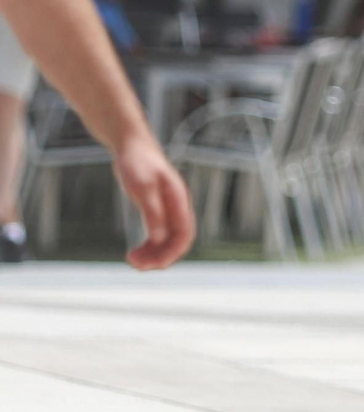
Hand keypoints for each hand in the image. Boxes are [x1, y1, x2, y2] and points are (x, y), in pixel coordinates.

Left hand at [112, 133, 194, 270]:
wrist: (132, 145)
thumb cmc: (137, 162)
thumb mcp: (142, 187)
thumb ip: (152, 212)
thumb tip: (158, 238)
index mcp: (179, 201)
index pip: (185, 235)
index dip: (172, 253)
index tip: (154, 265)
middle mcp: (178, 208)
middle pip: (177, 241)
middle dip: (160, 257)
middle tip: (136, 266)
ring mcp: (169, 209)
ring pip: (167, 240)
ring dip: (153, 254)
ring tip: (131, 260)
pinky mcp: (157, 209)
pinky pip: (158, 235)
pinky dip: (149, 246)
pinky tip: (134, 251)